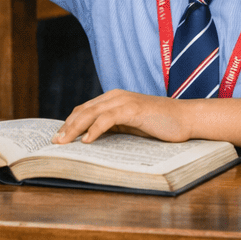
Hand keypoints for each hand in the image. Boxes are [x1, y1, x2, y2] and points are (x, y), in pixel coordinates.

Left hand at [55, 88, 193, 143]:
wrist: (186, 119)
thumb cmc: (160, 125)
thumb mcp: (131, 126)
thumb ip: (114, 127)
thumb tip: (90, 139)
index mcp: (115, 99)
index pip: (84, 110)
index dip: (69, 123)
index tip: (58, 138)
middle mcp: (116, 96)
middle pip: (83, 110)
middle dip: (66, 127)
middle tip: (54, 143)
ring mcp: (125, 101)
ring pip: (91, 113)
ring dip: (75, 129)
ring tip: (64, 143)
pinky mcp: (134, 109)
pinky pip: (108, 118)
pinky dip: (95, 129)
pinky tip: (87, 141)